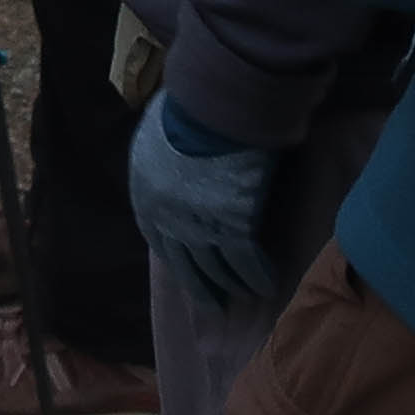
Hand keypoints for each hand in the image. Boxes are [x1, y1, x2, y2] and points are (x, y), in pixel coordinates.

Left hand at [128, 94, 282, 316]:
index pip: (159, 241)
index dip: (175, 258)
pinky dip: (258, 276)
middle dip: (201, 286)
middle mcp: (169, 222)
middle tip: (214, 305)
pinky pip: (247, 262)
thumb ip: (163, 156)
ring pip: (218, 268)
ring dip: (234, 285)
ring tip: (246, 295)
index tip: (186, 271)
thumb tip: (171, 156)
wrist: (209, 110)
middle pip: (186, 264)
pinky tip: (268, 285)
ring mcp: (201, 228)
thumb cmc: (184, 110)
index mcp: (147, 199)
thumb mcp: (156, 135)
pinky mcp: (234, 228)